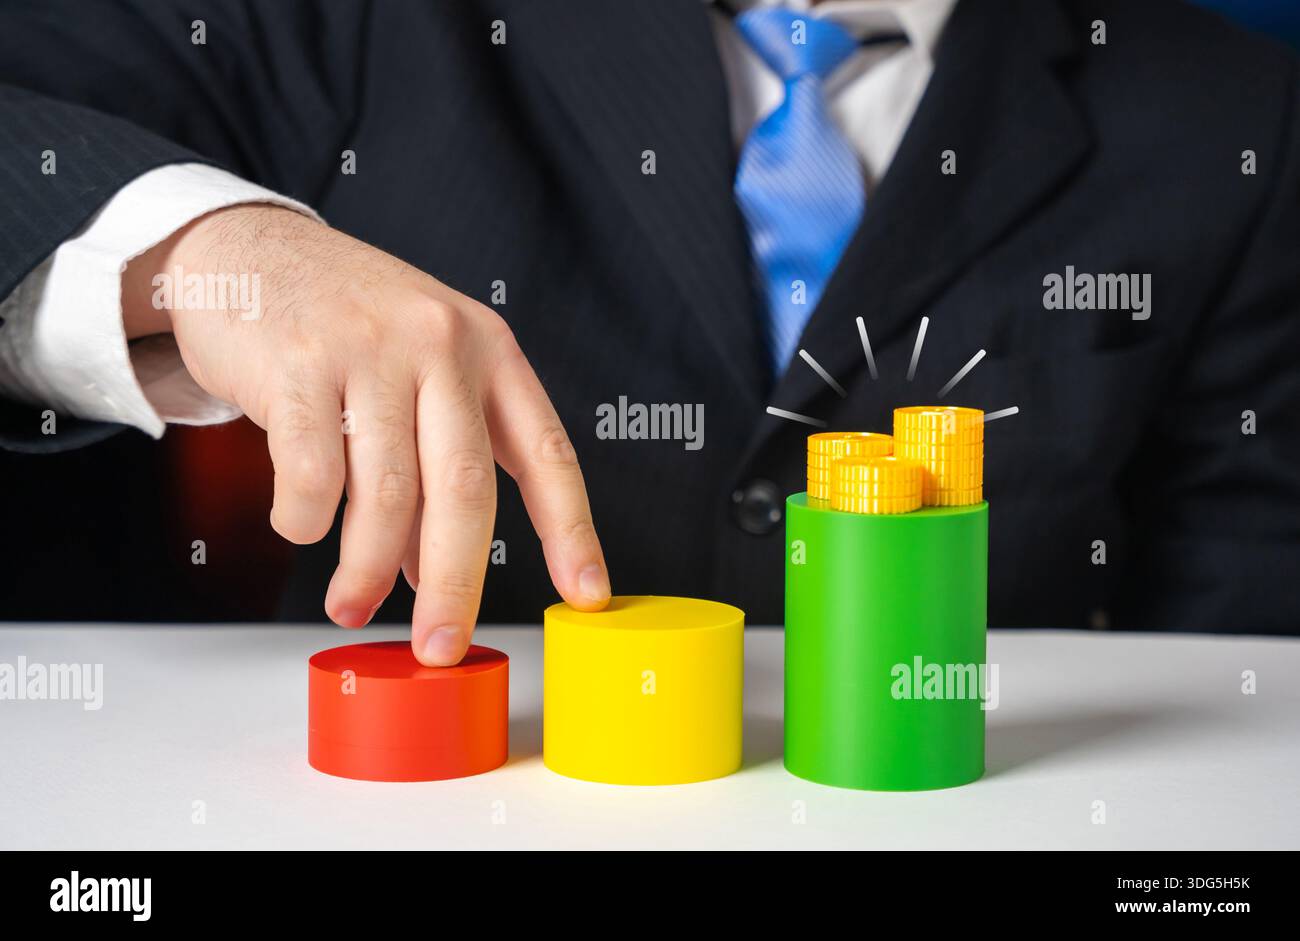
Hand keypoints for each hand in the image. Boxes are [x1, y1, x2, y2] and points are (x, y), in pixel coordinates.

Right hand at [123, 204, 610, 663]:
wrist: (250, 250)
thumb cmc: (348, 329)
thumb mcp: (417, 379)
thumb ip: (436, 467)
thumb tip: (432, 572)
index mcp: (490, 352)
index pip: (548, 453)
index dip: (573, 531)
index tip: (588, 596)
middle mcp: (442, 345)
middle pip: (466, 490)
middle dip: (457, 583)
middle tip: (440, 646)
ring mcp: (371, 348)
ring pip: (385, 493)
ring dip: (368, 569)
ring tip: (352, 606)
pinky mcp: (297, 361)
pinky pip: (310, 474)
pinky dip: (304, 522)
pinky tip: (301, 526)